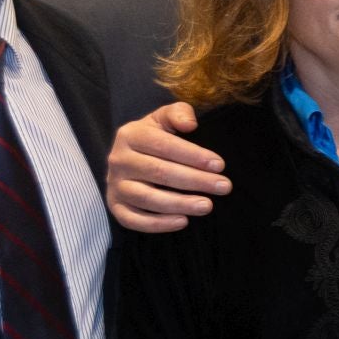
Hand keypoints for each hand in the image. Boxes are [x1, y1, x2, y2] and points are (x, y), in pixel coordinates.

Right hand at [105, 101, 231, 232]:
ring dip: (180, 204)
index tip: (220, 165)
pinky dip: (157, 224)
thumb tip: (190, 124)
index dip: (193, 156)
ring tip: (207, 206)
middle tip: (223, 187)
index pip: (164, 145)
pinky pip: (134, 220)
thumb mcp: (164, 119)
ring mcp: (115, 185)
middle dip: (195, 180)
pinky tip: (183, 221)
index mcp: (130, 135)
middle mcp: (119, 160)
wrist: (127, 158)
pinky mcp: (115, 206)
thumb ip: (178, 113)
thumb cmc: (154, 137)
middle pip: (159, 172)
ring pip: (147, 198)